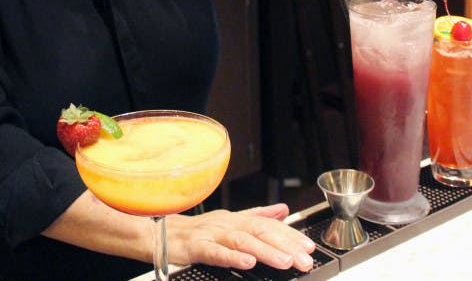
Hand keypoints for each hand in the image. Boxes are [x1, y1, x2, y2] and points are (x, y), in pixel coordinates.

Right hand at [165, 204, 315, 271]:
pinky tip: (248, 262)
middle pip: (260, 231)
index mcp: (237, 219)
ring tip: (285, 262)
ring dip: (266, 251)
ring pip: (243, 241)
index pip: (269, 225)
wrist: (163, 233)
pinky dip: (233, 256)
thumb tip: (282, 209)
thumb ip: (258, 215)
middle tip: (304, 259)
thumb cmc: (199, 230)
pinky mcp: (197, 248)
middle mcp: (227, 224)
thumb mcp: (231, 220)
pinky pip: (216, 252)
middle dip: (285, 245)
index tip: (308, 247)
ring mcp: (212, 235)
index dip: (290, 235)